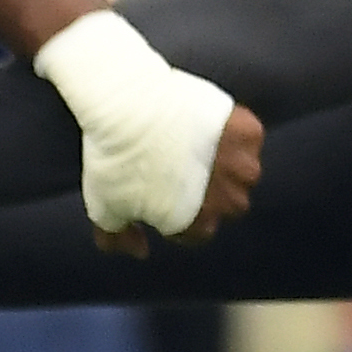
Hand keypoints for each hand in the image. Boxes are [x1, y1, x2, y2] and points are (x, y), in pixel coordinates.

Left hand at [91, 103, 261, 256]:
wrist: (126, 102)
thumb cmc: (114, 155)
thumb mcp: (103, 207)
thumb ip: (121, 238)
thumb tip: (140, 250)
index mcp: (197, 224)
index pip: (199, 230)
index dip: (178, 210)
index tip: (162, 190)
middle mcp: (228, 202)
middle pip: (228, 204)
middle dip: (209, 190)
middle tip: (179, 165)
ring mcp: (242, 165)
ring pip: (242, 171)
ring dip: (226, 162)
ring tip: (193, 142)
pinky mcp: (248, 131)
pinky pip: (248, 137)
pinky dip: (233, 132)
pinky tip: (205, 123)